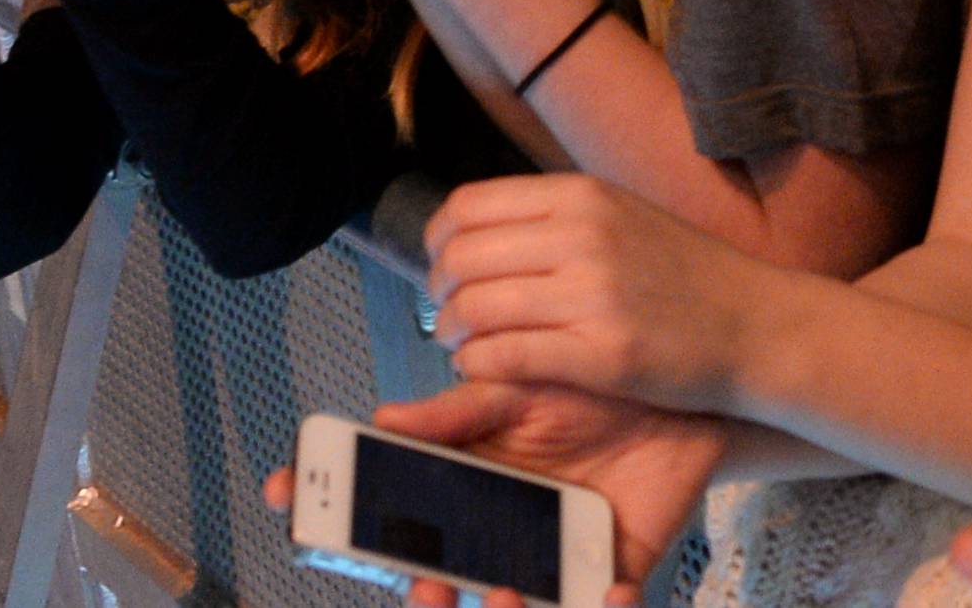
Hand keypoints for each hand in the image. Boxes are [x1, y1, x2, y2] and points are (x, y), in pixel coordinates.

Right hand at [257, 382, 713, 604]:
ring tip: (504, 593)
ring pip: (510, 606)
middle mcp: (497, 532)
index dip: (336, 515)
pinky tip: (611, 591)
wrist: (680, 390)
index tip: (291, 498)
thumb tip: (385, 419)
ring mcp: (552, 557)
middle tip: (426, 584)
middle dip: (424, 592)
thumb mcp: (523, 387)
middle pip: (437, 579)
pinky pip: (599, 606)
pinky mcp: (614, 573)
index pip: (388, 512)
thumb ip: (460, 411)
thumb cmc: (590, 384)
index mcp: (463, 484)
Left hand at [424, 173, 772, 409]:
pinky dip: (479, 365)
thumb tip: (474, 234)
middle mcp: (584, 234)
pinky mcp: (602, 353)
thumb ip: (556, 218)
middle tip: (448, 316)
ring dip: (453, 334)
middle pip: (461, 257)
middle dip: (439, 293)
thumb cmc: (686, 277)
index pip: (468, 206)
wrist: (756, 325)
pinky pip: (504, 356)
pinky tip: (488, 368)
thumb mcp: (622, 216)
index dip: (437, 241)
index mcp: (583, 195)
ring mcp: (593, 293)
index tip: (441, 266)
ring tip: (465, 346)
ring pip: (474, 308)